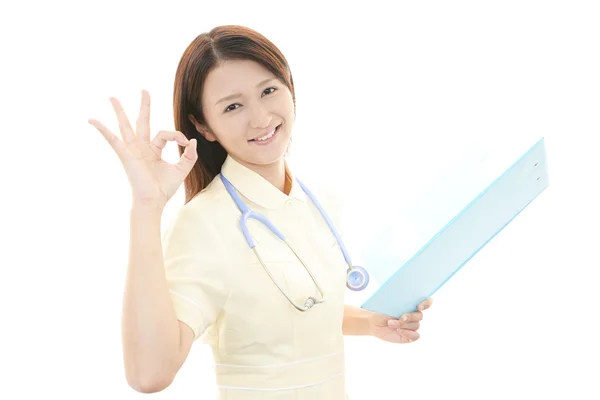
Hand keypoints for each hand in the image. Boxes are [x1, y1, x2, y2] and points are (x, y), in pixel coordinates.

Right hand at [89, 90, 197, 207]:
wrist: (153, 201)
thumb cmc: (164, 188)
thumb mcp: (181, 169)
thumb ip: (189, 155)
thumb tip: (192, 141)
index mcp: (153, 150)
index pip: (165, 133)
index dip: (177, 136)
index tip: (186, 143)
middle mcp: (142, 148)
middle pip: (142, 122)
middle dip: (144, 106)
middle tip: (145, 90)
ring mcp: (132, 150)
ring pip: (125, 126)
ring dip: (120, 111)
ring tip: (112, 97)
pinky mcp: (125, 155)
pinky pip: (112, 139)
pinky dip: (102, 129)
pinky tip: (91, 120)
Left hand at [368, 298, 432, 343]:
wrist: (373, 322)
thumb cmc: (380, 310)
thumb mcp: (387, 303)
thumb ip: (398, 301)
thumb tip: (404, 300)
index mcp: (411, 304)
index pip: (427, 302)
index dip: (426, 303)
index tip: (419, 306)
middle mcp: (414, 314)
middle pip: (420, 316)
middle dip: (410, 316)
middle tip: (401, 318)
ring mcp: (412, 325)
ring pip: (416, 325)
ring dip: (403, 325)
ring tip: (390, 324)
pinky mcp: (409, 336)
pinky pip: (416, 336)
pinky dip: (408, 334)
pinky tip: (399, 331)